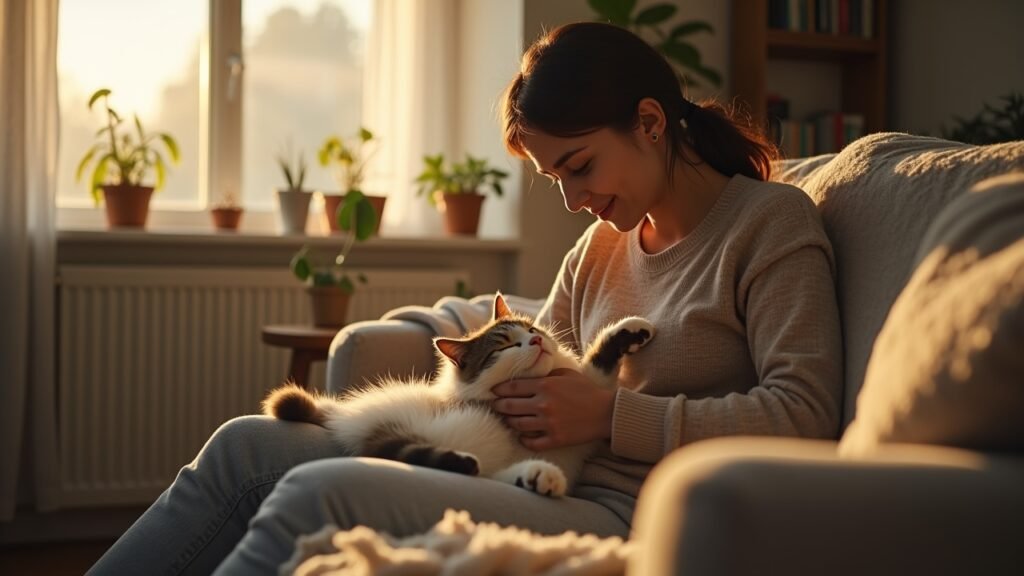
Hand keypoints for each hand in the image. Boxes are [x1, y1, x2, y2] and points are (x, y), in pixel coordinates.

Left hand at [491, 368, 614, 450]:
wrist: (606, 412)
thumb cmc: (587, 390)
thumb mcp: (567, 373)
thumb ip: (546, 373)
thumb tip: (529, 373)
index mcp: (545, 385)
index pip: (512, 387)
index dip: (499, 389)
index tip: (493, 391)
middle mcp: (542, 404)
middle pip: (509, 406)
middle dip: (498, 406)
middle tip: (494, 406)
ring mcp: (548, 423)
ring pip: (517, 424)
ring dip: (509, 422)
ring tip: (506, 420)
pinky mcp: (554, 439)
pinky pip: (531, 442)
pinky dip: (523, 439)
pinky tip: (522, 435)